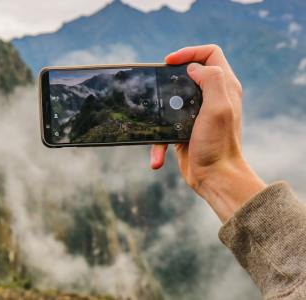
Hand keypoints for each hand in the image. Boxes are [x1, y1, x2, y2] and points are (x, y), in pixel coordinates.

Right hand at [150, 45, 265, 221]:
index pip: (210, 54)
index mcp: (224, 87)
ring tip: (152, 121)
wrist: (215, 178)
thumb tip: (193, 68)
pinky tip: (157, 157)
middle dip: (168, 77)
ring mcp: (197, 113)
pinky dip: (158, 142)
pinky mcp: (183, 129)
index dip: (189, 52)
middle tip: (155, 84)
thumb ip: (212, 80)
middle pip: (188, 72)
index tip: (169, 62)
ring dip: (159, 111)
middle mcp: (212, 96)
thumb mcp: (219, 108)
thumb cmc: (218, 144)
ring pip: (172, 98)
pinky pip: (165, 125)